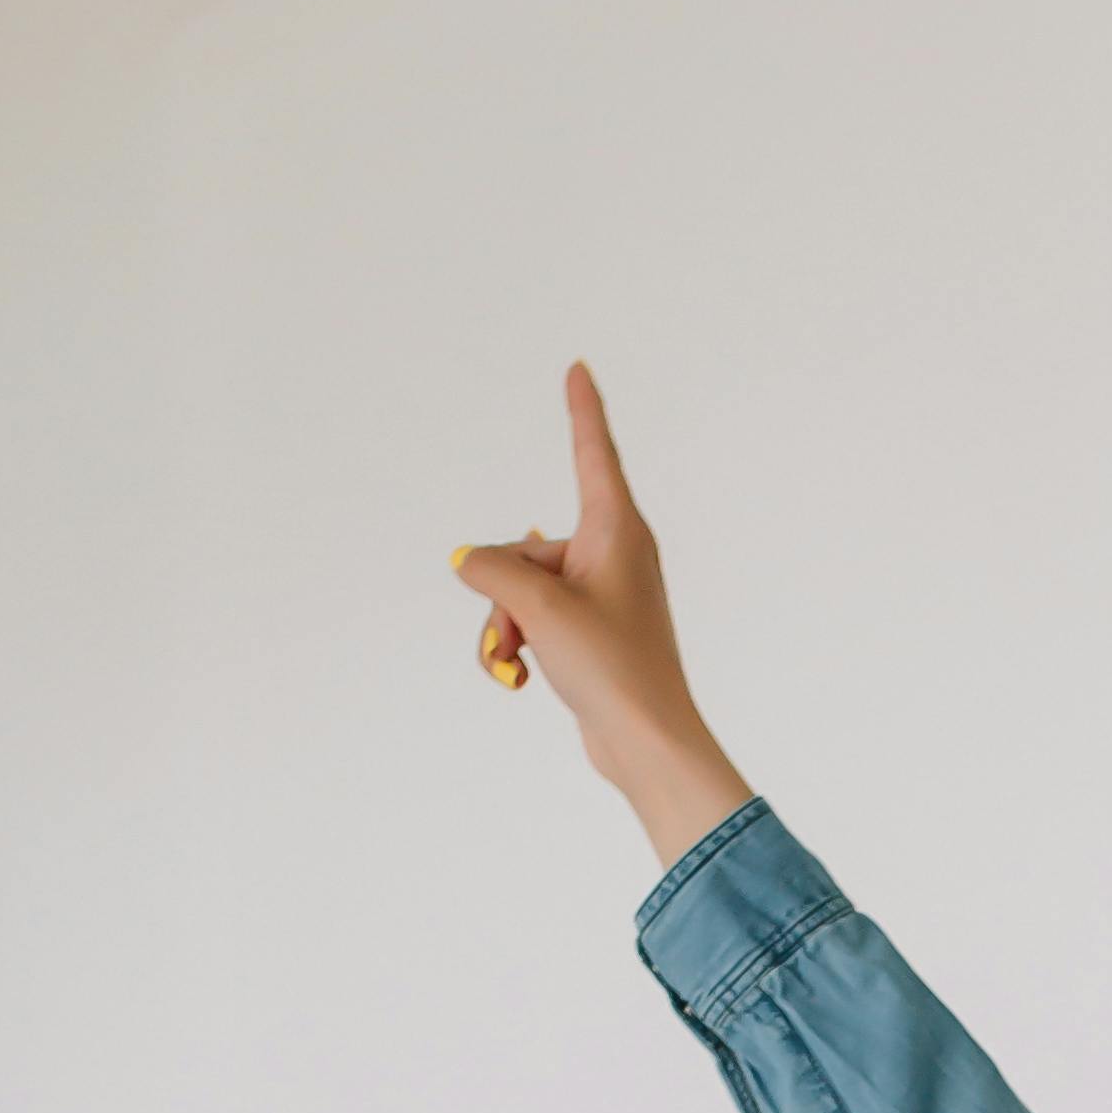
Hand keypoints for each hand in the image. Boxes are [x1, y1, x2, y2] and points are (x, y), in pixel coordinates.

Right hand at [451, 367, 751, 870]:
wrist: (644, 742)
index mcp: (617, 529)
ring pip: (520, 590)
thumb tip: (467, 561)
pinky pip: (533, 622)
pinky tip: (516, 678)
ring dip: (503, 626)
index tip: (579, 369)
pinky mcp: (589, 635)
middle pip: (526, 547)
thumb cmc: (612, 668)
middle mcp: (612, 554)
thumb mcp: (537, 605)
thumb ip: (490, 568)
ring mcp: (600, 597)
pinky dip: (516, 645)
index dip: (582, 409)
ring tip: (516, 664)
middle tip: (519, 632)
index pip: (592, 452)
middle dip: (501, 589)